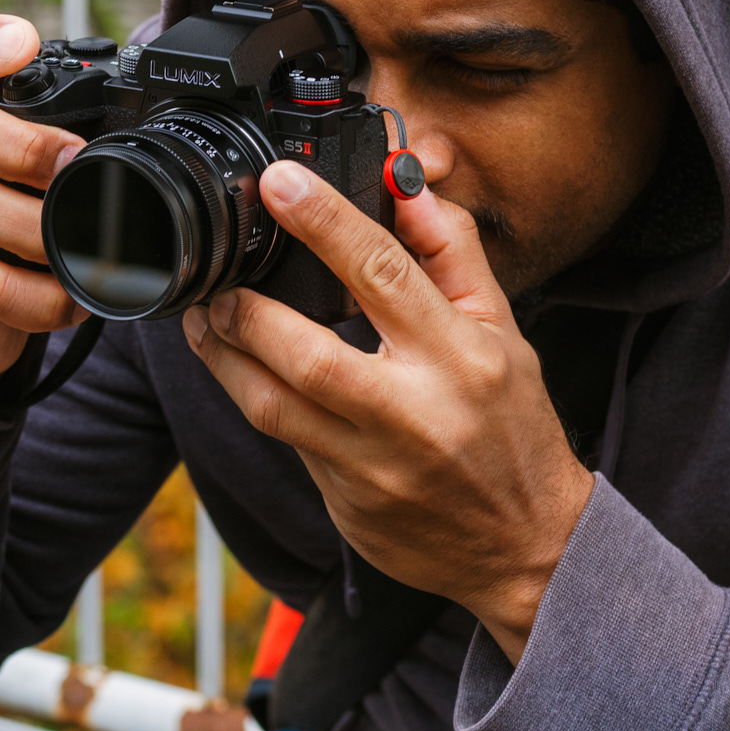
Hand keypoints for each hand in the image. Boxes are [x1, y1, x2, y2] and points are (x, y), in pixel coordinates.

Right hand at [0, 14, 87, 400]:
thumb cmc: (21, 222)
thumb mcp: (45, 173)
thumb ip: (81, 142)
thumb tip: (163, 129)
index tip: (22, 42)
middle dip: (23, 142)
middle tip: (75, 162)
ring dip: (38, 227)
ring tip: (85, 246)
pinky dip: (41, 298)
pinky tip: (73, 297)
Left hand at [182, 161, 592, 662]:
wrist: (525, 545)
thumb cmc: (514, 429)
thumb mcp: (503, 332)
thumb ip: (453, 256)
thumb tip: (407, 189)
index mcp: (461, 358)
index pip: (383, 274)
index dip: (324, 222)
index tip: (279, 185)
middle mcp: (415, 414)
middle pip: (308, 355)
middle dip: (248, 312)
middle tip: (218, 281)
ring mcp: (375, 467)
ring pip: (275, 407)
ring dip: (225, 358)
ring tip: (205, 321)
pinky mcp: (347, 503)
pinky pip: (287, 443)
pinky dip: (257, 399)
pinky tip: (242, 372)